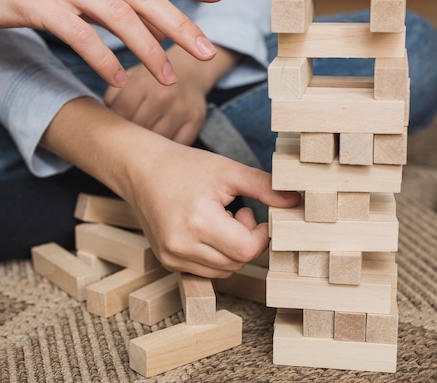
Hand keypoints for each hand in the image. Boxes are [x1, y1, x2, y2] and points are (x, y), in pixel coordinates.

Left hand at [103, 45, 238, 144]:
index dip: (115, 126)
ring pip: (157, 141)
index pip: (121, 114)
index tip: (114, 131)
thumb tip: (99, 122)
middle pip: (138, 130)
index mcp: (142, 83)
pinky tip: (162, 145)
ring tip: (142, 147)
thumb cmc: (152, 80)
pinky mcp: (196, 119)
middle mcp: (162, 96)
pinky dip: (168, 149)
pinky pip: (177, 145)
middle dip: (130, 138)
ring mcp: (181, 109)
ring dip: (149, 147)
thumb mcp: (130, 78)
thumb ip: (113, 96)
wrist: (190, 70)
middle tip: (126, 142)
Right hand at [125, 142, 300, 277]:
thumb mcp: (228, 171)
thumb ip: (264, 187)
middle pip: (237, 263)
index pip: (247, 250)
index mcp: (198, 222)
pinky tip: (206, 229)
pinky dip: (214, 255)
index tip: (255, 215)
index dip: (260, 235)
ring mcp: (171, 257)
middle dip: (246, 241)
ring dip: (231, 250)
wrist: (140, 169)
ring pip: (223, 271)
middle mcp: (181, 245)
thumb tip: (296, 200)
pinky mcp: (167, 261)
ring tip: (220, 220)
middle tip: (236, 213)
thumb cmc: (184, 166)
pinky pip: (205, 270)